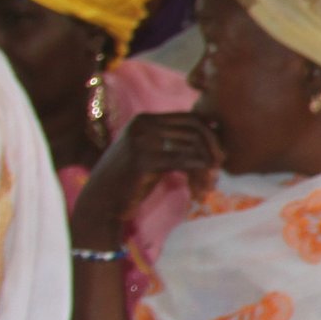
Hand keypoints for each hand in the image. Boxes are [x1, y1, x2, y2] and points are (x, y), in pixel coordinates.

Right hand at [73, 112, 219, 249]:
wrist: (101, 202)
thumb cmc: (131, 180)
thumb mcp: (154, 154)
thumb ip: (176, 142)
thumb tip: (215, 132)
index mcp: (145, 119)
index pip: (191, 118)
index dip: (211, 137)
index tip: (219, 158)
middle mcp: (142, 124)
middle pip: (196, 130)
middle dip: (213, 151)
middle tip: (218, 172)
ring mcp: (141, 140)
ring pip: (193, 147)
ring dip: (206, 169)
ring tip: (207, 186)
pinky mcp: (142, 159)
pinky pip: (184, 162)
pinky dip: (197, 177)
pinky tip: (198, 191)